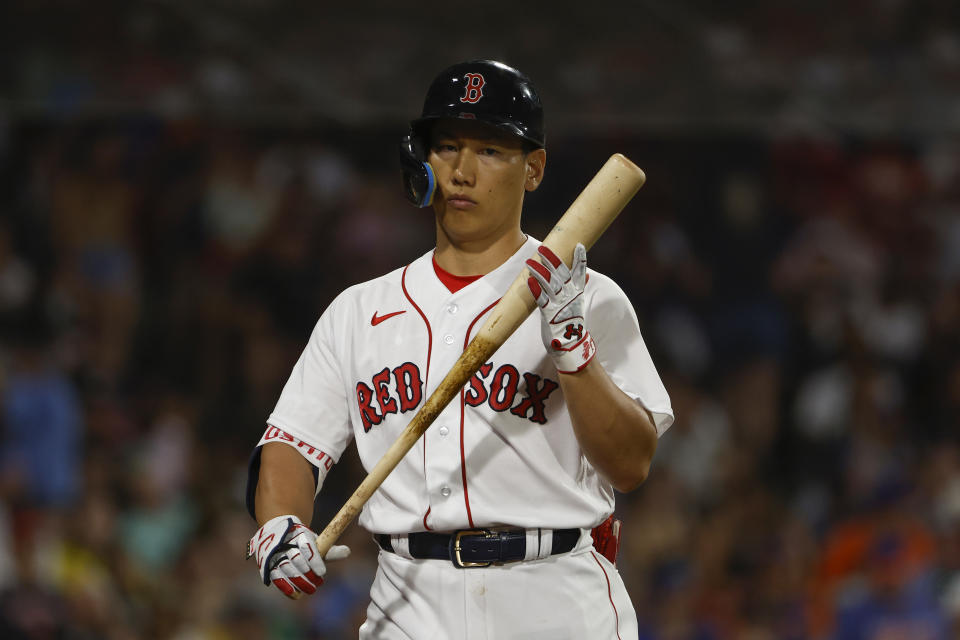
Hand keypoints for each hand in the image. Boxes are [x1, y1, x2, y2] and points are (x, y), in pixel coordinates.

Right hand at [247, 515, 350, 597]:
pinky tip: (294, 594)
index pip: (307, 547)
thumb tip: (348, 552)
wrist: (278, 533)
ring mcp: (275, 554)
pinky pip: (276, 576)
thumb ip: (329, 550)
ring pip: (286, 568)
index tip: (322, 572)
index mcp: (300, 534)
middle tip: (318, 583)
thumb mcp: (316, 542)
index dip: (315, 560)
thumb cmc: (302, 541)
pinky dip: (285, 586)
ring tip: (311, 589)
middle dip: (307, 573)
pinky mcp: (268, 565)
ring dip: (299, 581)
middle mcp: (285, 543)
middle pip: (296, 559)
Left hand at [526, 243, 596, 373]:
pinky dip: (536, 289)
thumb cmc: (571, 323)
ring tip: (529, 262)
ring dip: (539, 271)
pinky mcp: (549, 315)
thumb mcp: (577, 304)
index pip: (580, 273)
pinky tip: (529, 280)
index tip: (579, 246)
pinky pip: (542, 299)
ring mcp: (560, 305)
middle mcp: (570, 297)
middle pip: (561, 274)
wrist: (570, 346)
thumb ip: (579, 288)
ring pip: (549, 284)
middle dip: (552, 260)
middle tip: (542, 249)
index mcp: (577, 293)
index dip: (580, 259)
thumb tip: (586, 275)